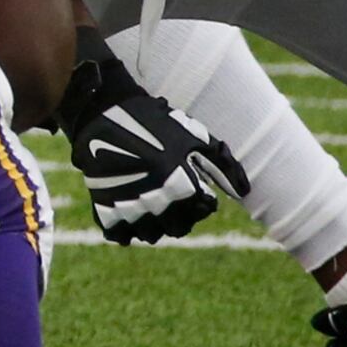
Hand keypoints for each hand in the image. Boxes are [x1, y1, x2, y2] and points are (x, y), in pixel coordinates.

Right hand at [59, 44, 247, 243]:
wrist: (104, 112)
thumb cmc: (154, 122)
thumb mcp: (194, 137)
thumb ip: (222, 165)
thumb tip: (243, 191)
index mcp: (182, 185)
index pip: (200, 213)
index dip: (200, 205)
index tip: (194, 193)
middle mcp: (157, 200)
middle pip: (176, 229)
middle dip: (179, 219)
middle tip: (173, 203)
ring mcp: (128, 204)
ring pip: (148, 234)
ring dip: (153, 226)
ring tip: (151, 209)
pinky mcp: (103, 205)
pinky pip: (118, 234)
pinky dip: (124, 231)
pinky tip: (127, 217)